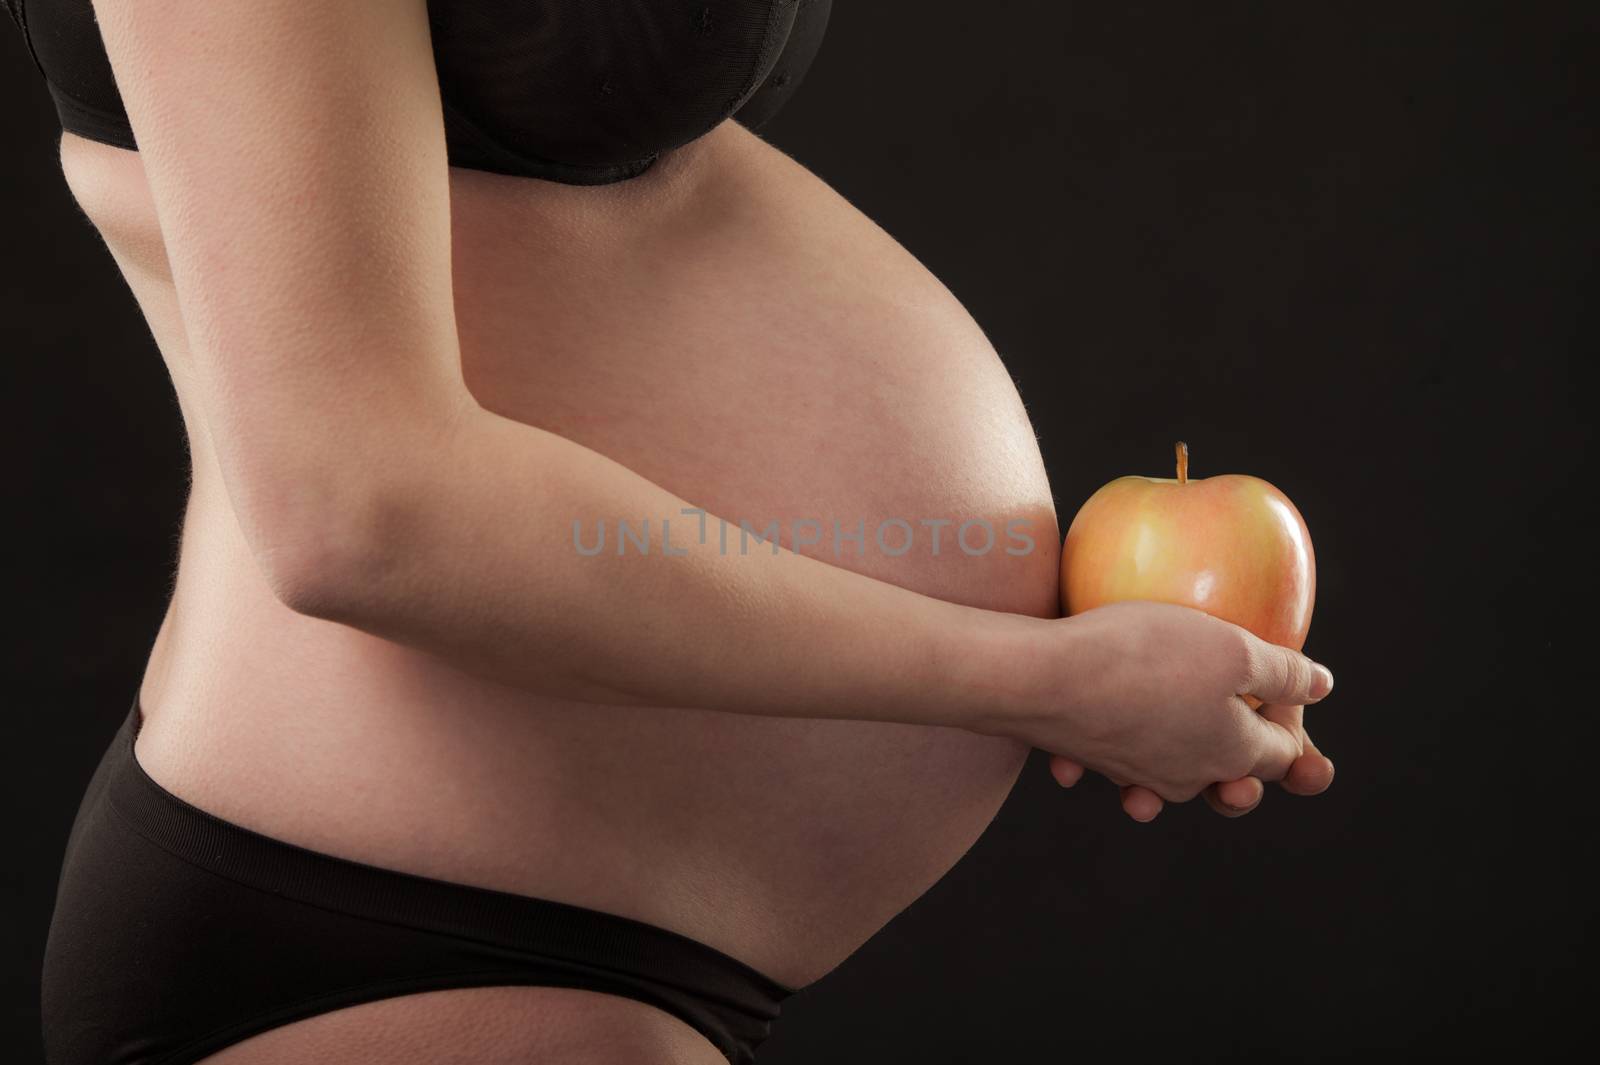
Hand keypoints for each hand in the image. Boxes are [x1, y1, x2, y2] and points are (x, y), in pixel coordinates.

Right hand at [976, 600, 1333, 814]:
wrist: (1042, 679)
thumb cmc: (1145, 656)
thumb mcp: (1232, 648)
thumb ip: (1283, 670)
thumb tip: (1321, 685)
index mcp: (1233, 754)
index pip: (1283, 752)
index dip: (1290, 716)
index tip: (1275, 676)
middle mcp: (1188, 776)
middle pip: (1230, 775)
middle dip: (1242, 754)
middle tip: (1237, 714)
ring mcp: (1136, 771)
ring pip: (1173, 769)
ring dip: (1182, 750)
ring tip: (1177, 715)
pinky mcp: (1091, 754)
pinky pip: (1114, 750)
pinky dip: (1117, 737)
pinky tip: (1130, 694)